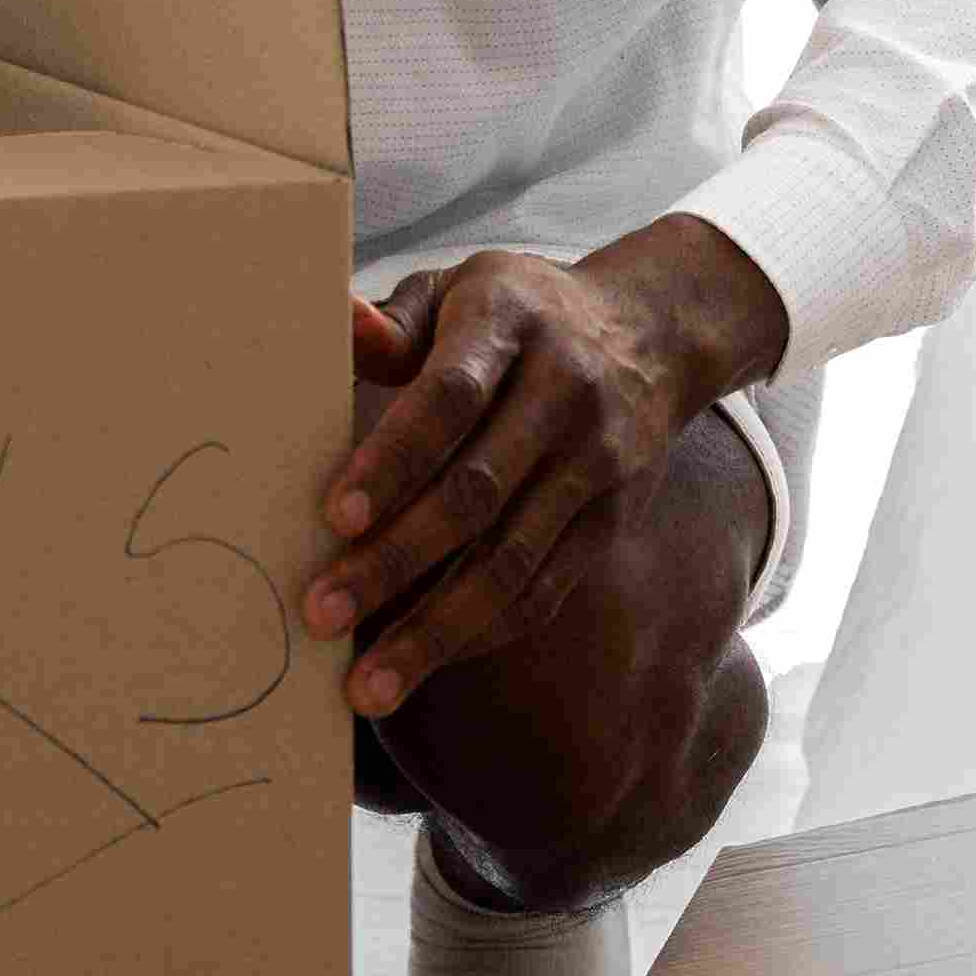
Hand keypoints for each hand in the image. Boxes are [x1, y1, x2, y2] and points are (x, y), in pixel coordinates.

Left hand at [308, 217, 789, 716]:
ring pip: (512, 559)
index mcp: (512, 324)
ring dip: (437, 628)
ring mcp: (594, 463)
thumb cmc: (520, 313)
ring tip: (370, 686)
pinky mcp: (609, 520)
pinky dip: (484, 632)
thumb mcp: (458, 289)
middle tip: (322, 614)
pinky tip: (429, 661)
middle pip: (476, 492)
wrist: (653, 332)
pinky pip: (545, 588)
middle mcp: (564, 394)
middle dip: (395, 562)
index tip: (334, 517)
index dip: (395, 459)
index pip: (450, 398)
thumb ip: (394, 321)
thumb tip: (337, 326)